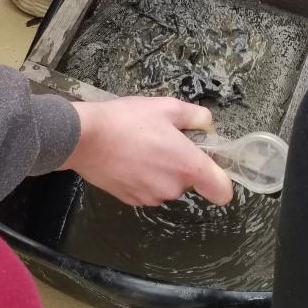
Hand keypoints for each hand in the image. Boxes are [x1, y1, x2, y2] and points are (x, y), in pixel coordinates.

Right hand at [65, 97, 234, 207]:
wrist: (85, 138)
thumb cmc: (128, 120)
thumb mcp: (168, 107)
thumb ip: (197, 117)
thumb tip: (208, 126)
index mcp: (188, 166)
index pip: (222, 192)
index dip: (220, 180)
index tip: (210, 165)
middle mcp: (173, 188)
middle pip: (190, 182)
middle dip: (181, 164)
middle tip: (163, 140)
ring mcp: (150, 197)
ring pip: (167, 186)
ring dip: (161, 171)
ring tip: (141, 147)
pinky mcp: (130, 200)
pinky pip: (147, 190)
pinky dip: (143, 177)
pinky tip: (128, 158)